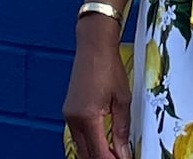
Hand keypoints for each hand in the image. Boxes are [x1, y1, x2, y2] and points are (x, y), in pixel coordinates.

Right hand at [62, 21, 133, 158]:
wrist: (93, 45)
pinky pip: (77, 136)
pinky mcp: (68, 110)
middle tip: (119, 158)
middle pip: (86, 155)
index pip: (98, 154)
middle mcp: (73, 119)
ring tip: (113, 153)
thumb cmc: (109, 66)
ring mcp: (68, 115)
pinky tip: (102, 143)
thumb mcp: (122, 100)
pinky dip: (89, 144)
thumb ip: (121, 130)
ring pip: (80, 147)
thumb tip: (124, 153)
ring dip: (95, 154)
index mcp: (87, 117)